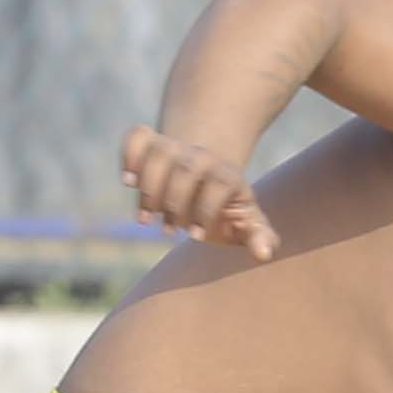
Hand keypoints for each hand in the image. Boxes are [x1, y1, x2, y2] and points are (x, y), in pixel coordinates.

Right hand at [118, 126, 275, 260]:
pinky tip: (128, 181)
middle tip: (169, 230)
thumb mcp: (247, 223)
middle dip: (174, 203)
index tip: (196, 235)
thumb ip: (258, 236)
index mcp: (227, 175)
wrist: (207, 178)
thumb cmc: (227, 209)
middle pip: (185, 169)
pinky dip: (129, 155)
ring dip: (148, 187)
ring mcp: (175, 147)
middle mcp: (201, 156)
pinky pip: (137, 137)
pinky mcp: (152, 143)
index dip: (206, 212)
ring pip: (159, 152)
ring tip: (145, 219)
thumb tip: (264, 254)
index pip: (218, 185)